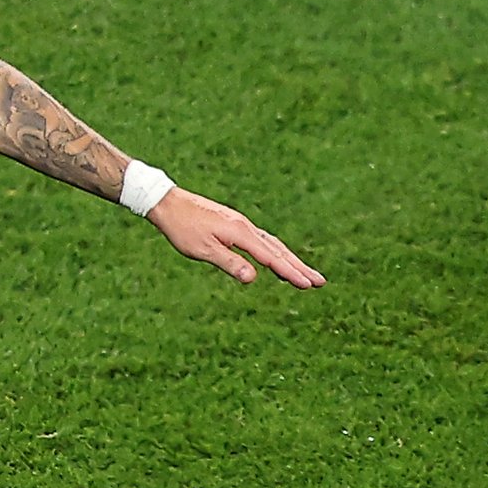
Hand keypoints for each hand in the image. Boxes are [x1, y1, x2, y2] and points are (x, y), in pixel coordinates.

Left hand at [148, 187, 323, 287]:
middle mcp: (246, 227)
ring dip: (290, 260)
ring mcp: (241, 224)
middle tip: (320, 282)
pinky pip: (262, 240)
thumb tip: (253, 278)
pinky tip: (275, 258)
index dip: (291, 273)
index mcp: (241, 233)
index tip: (309, 285)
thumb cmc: (182, 228)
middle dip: (299, 267)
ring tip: (305, 274)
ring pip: (272, 244)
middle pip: (279, 250)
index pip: (271, 258)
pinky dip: (274, 251)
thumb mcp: (202, 250)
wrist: (168, 202)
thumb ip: (229, 263)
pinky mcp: (235, 224)